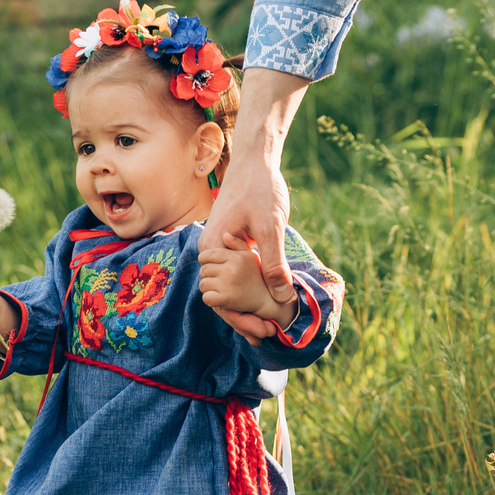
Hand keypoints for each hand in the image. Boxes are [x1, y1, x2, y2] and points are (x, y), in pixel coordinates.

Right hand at [201, 68, 307, 340]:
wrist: (256, 159)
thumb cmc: (260, 188)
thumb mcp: (270, 227)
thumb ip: (274, 264)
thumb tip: (282, 298)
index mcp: (212, 250)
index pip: (220, 297)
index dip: (241, 319)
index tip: (261, 333)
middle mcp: (211, 252)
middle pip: (222, 296)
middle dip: (244, 318)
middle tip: (267, 335)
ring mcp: (221, 249)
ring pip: (230, 287)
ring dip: (247, 306)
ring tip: (267, 325)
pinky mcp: (232, 245)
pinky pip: (237, 274)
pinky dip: (251, 289)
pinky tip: (267, 302)